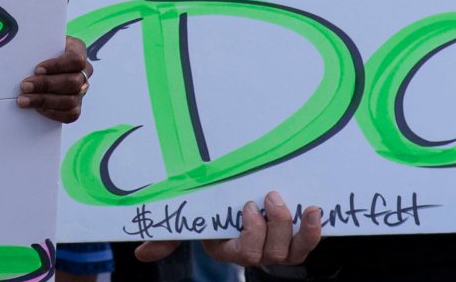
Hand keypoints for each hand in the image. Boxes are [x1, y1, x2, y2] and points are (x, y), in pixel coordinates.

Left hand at [16, 36, 90, 123]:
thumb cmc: (41, 50)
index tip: (37, 69)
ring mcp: (82, 91)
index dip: (57, 66)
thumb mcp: (41, 42)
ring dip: (45, 101)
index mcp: (78, 50)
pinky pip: (70, 114)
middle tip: (24, 86)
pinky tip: (36, 108)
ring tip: (24, 100)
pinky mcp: (76, 106)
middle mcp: (84, 71)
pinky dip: (52, 112)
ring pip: (71, 100)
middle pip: (73, 82)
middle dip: (46, 85)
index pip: (76, 60)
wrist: (43, 64)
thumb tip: (20, 56)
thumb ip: (37, 46)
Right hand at [137, 193, 322, 268]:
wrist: (237, 207)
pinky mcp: (296, 241)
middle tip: (268, 198)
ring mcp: (278, 249)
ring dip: (296, 228)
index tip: (247, 206)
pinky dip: (314, 229)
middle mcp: (257, 254)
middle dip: (274, 226)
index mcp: (231, 250)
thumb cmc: (211, 215)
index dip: (252, 233)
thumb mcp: (192, 224)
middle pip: (271, 253)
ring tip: (294, 203)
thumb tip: (140, 256)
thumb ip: (168, 238)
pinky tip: (315, 210)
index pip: (245, 253)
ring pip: (292, 252)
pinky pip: (308, 244)